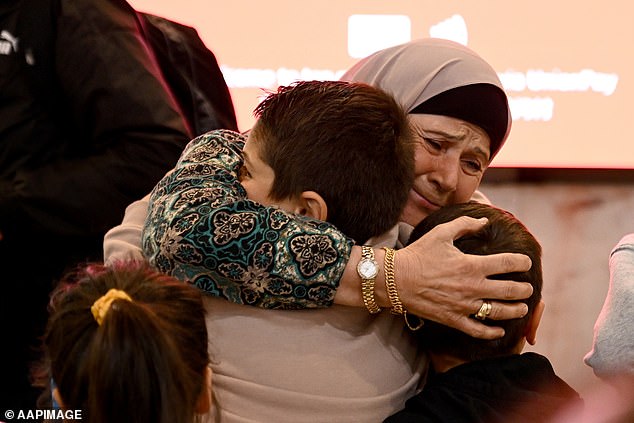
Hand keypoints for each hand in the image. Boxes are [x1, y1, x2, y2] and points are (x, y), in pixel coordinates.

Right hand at [395, 216, 532, 338]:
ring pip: (499, 312)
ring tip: (522, 308)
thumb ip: (465, 225)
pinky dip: (492, 332)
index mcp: (472, 265)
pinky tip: (500, 330)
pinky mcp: (453, 319)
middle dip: (524, 289)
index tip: (526, 262)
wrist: (395, 279)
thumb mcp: (441, 233)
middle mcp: (473, 287)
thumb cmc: (418, 254)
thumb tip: (485, 221)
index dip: (522, 262)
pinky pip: (478, 330)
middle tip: (529, 288)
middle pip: (510, 291)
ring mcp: (464, 306)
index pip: (508, 263)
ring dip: (515, 310)